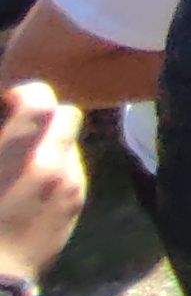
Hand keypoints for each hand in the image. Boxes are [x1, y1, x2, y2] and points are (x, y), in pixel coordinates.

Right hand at [0, 82, 87, 286]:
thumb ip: (5, 141)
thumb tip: (10, 118)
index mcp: (16, 153)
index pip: (38, 98)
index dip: (24, 94)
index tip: (9, 102)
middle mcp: (49, 161)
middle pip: (66, 114)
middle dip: (46, 117)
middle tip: (22, 130)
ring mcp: (69, 181)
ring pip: (72, 142)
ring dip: (53, 143)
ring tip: (26, 163)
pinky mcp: (77, 201)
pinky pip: (74, 168)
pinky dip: (59, 168)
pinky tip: (35, 188)